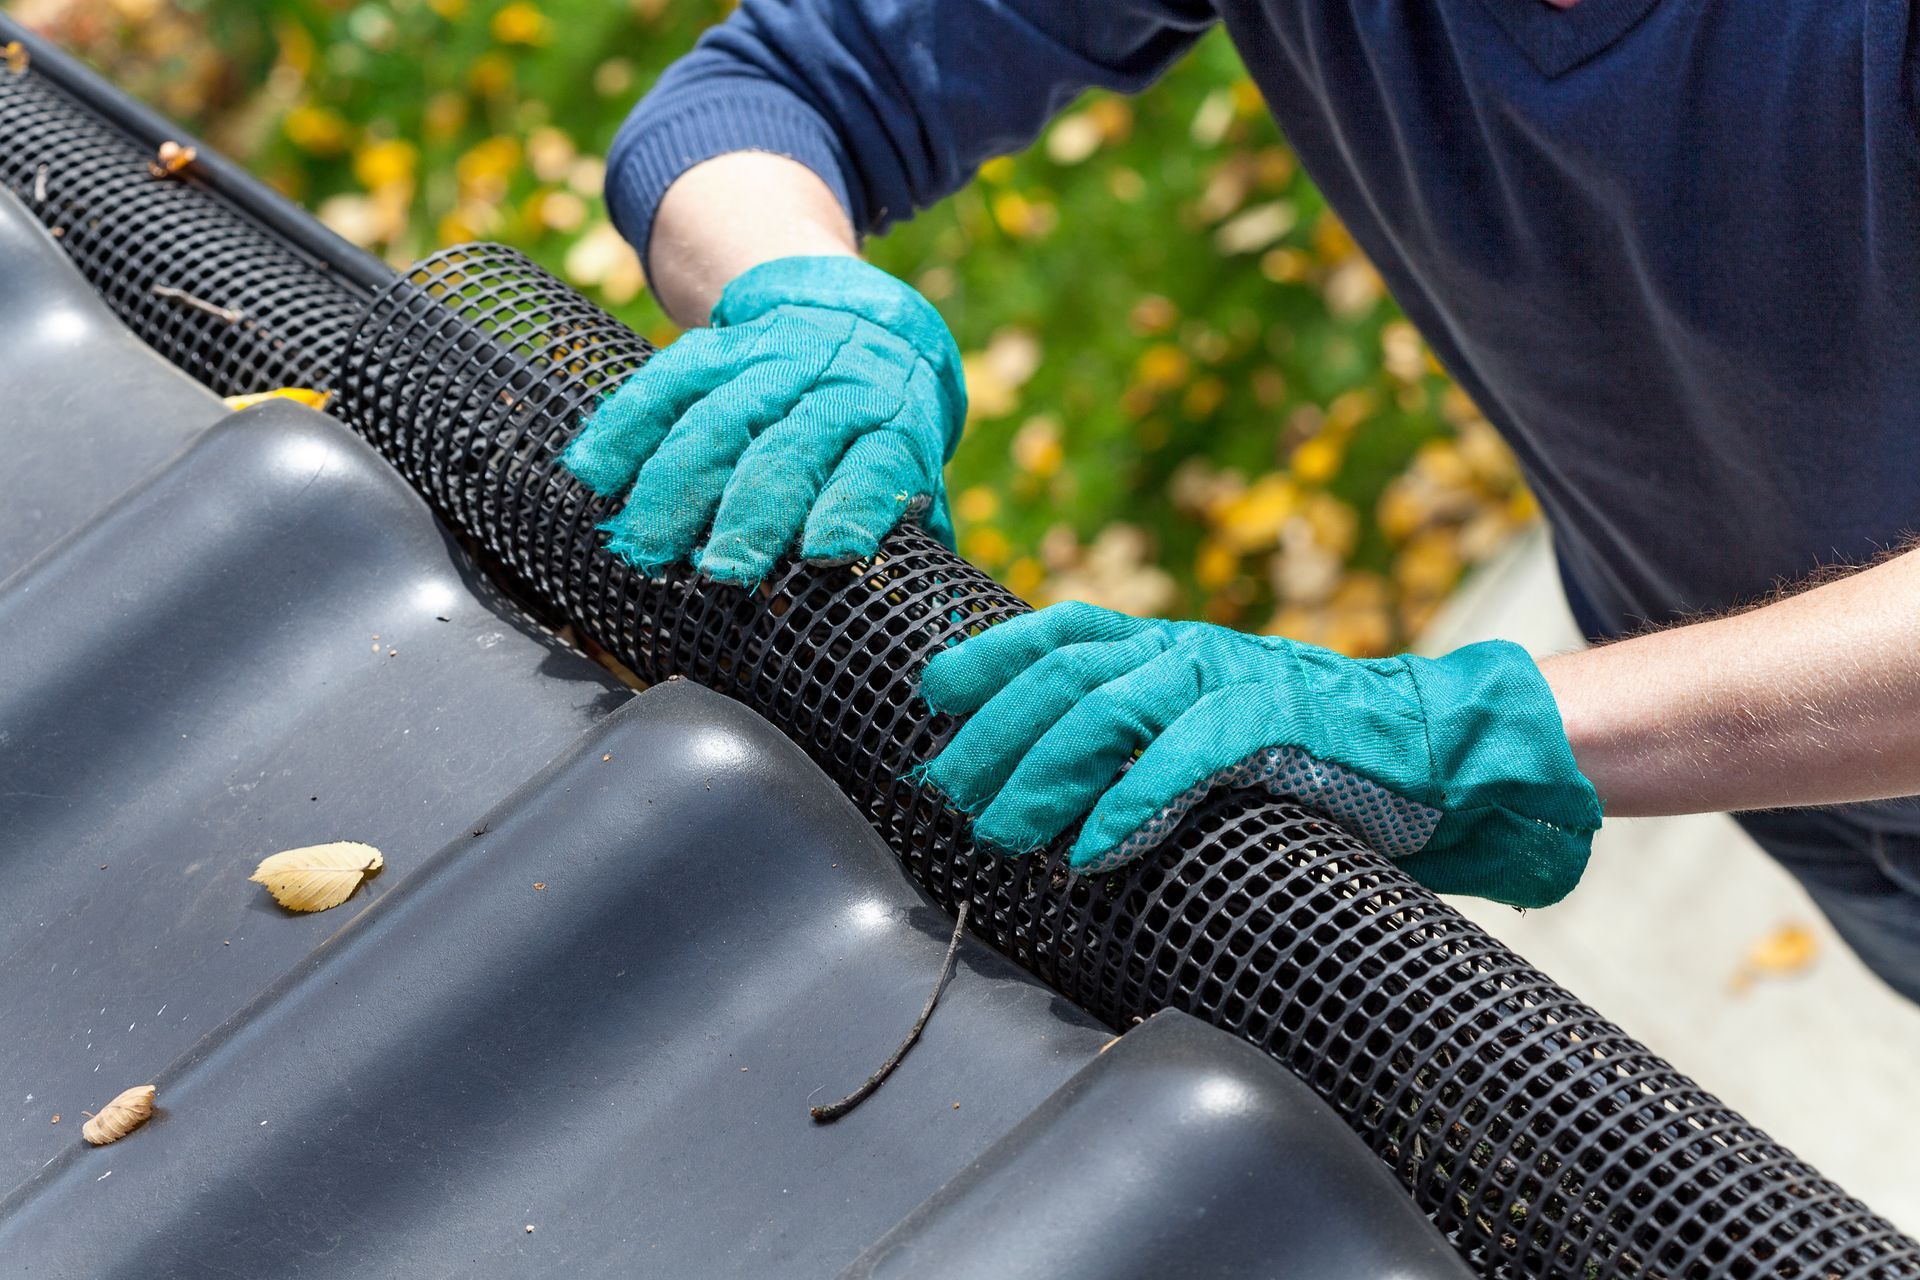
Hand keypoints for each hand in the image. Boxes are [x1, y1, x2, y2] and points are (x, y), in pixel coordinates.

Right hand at [563, 255, 964, 585]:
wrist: (858, 323)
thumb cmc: (881, 432)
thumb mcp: (914, 473)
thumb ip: (914, 539)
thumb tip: (930, 630)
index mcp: (891, 426)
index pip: (875, 467)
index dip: (851, 506)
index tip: (825, 554)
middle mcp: (833, 389)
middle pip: (790, 448)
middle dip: (752, 513)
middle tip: (722, 572)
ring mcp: (771, 363)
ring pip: (720, 418)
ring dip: (677, 484)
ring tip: (646, 545)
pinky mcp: (716, 347)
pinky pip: (664, 381)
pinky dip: (625, 425)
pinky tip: (593, 471)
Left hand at [915, 603, 1602, 908]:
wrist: (1431, 746)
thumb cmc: (1309, 752)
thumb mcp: (1209, 723)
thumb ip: (1143, 734)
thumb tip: (1050, 783)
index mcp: (1169, 645)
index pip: (1061, 631)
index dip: (991, 653)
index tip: (932, 691)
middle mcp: (1189, 650)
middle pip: (1064, 676)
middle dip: (993, 735)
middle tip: (945, 793)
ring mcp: (1232, 680)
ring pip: (1108, 711)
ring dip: (1043, 776)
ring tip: (1000, 833)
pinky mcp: (1277, 725)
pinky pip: (1188, 758)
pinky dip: (1132, 803)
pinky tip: (1093, 849)